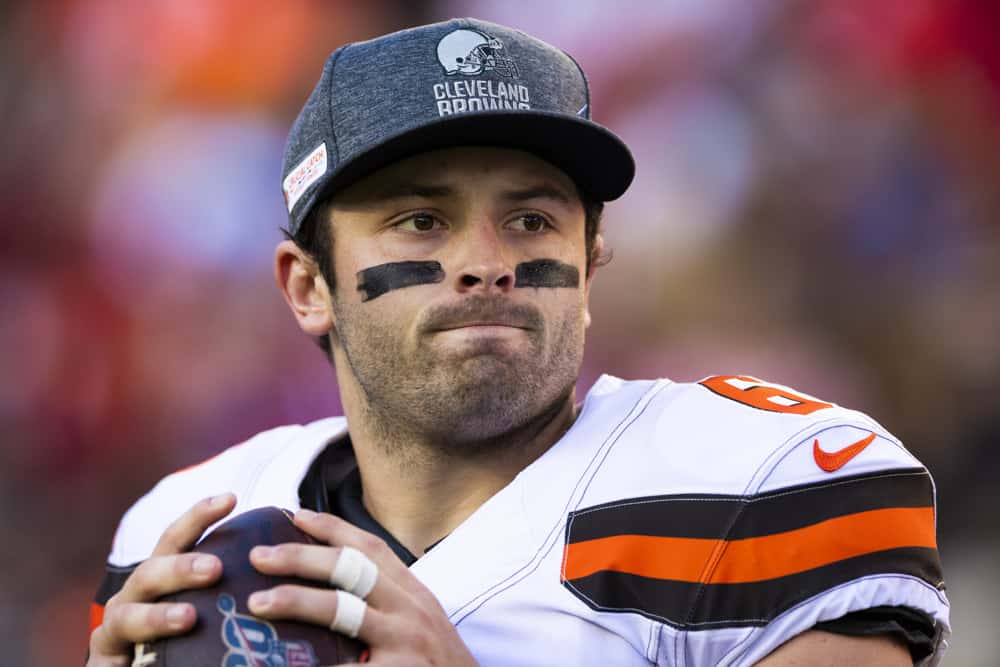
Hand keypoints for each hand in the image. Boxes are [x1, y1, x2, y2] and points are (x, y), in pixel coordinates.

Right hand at [87, 493, 236, 666]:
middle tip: (214, 568)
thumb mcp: (204, 607)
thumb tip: (283, 566)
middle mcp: (132, 598)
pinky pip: (111, 663)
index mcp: (157, 577)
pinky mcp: (103, 664)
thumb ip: (228, 588)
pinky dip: (124, 663)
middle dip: (180, 568)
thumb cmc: (181, 639)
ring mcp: (113, 630)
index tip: (230, 498)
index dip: (198, 517)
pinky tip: (138, 663)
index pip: (175, 540)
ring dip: (157, 616)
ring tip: (187, 617)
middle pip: (150, 573)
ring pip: (126, 617)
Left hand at [247, 508, 477, 666]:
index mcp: (412, 592)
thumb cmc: (437, 663)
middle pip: (349, 568)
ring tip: (259, 602)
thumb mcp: (421, 620)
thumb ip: (387, 599)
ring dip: (295, 600)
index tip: (295, 515)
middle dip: (300, 557)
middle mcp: (409, 609)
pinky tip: (282, 664)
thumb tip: (333, 583)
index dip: (331, 527)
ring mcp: (403, 641)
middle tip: (259, 557)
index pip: (369, 547)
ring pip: (341, 609)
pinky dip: (311, 665)